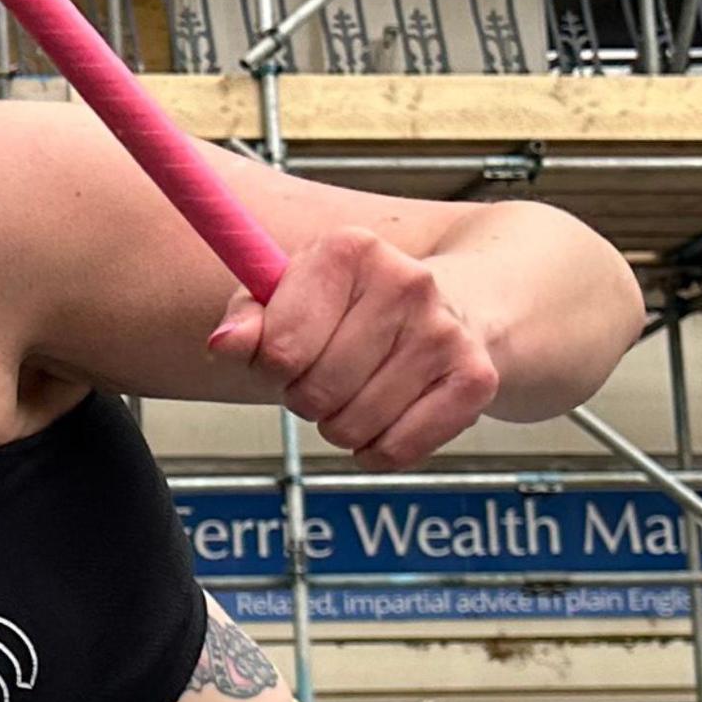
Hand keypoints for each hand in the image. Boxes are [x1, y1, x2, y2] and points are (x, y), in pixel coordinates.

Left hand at [206, 226, 499, 471]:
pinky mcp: (475, 380)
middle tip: (327, 375)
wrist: (457, 307)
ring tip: (360, 390)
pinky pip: (395, 450)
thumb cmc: (353, 309)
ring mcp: (444, 332)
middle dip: (305, 397)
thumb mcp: (292, 295)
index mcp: (350, 251)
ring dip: (340, 425)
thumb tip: (225, 343)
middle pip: (312, 392)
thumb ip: (248, 318)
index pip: (276, 348)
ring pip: (350, 427)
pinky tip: (388, 417)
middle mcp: (406, 282)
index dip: (269, 366)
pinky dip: (377, 451)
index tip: (286, 355)